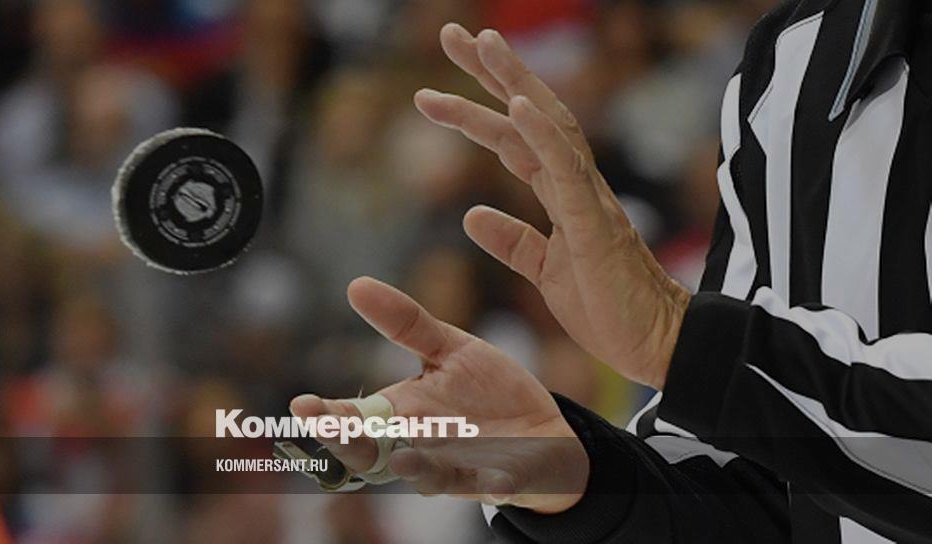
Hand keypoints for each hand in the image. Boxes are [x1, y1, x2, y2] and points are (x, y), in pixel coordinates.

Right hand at [291, 277, 589, 513]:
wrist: (541, 427)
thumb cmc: (488, 391)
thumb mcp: (451, 349)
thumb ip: (406, 324)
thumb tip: (356, 284)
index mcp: (403, 414)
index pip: (354, 416)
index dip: (327, 415)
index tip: (302, 405)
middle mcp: (420, 446)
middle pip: (374, 455)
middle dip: (351, 445)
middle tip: (332, 430)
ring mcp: (456, 468)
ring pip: (426, 477)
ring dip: (415, 470)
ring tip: (403, 458)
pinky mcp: (496, 481)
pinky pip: (487, 487)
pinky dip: (485, 485)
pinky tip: (490, 480)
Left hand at [414, 24, 690, 388]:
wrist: (654, 345)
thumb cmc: (609, 308)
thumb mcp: (545, 273)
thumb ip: (513, 242)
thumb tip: (471, 215)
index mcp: (562, 196)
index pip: (515, 140)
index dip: (477, 110)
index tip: (434, 91)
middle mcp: (576, 185)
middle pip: (531, 115)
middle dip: (491, 73)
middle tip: (451, 34)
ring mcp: (588, 200)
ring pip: (550, 127)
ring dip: (514, 83)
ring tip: (482, 44)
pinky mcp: (596, 225)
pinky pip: (568, 172)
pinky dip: (543, 135)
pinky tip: (516, 106)